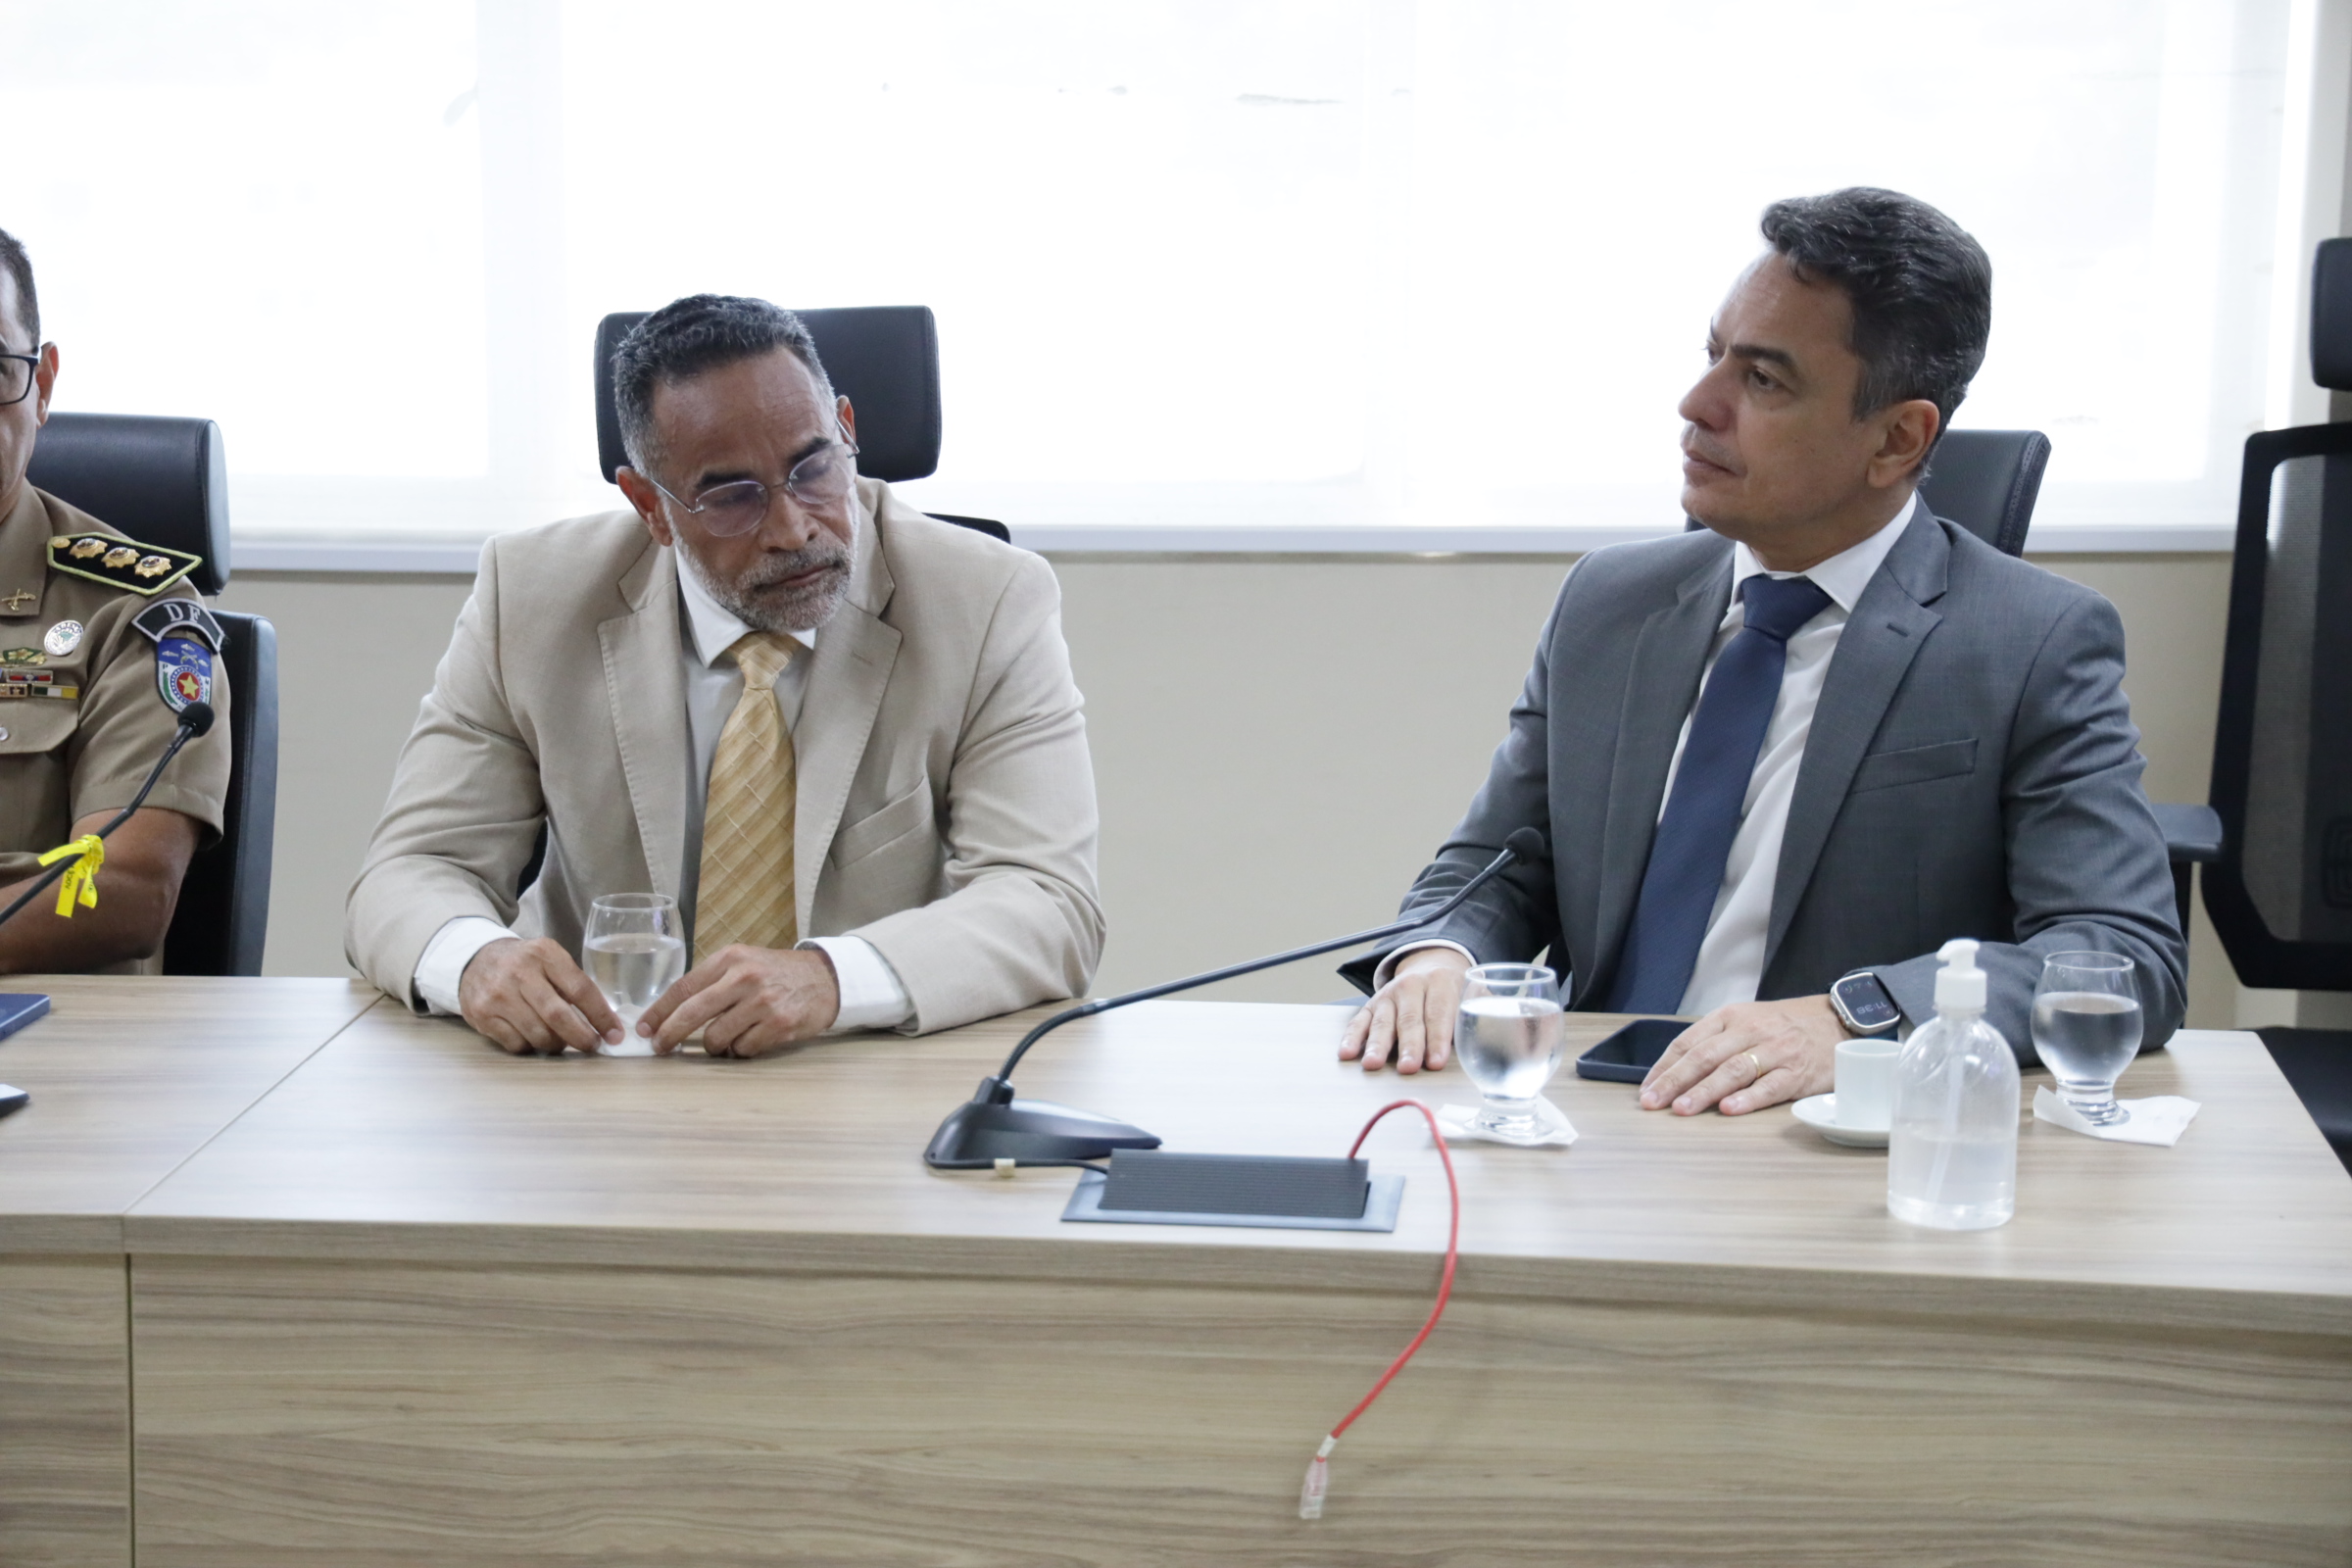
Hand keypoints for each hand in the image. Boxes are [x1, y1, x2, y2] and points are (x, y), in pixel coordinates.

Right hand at [458, 936, 622, 1054]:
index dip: (601, 1016)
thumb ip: (572, 983)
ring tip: (562, 1040)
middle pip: (559, 1016)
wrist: (476, 960)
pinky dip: (531, 1047)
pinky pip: (517, 1044)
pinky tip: (534, 1037)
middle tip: (593, 1045)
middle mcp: (519, 973)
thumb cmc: (524, 964)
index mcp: (544, 954)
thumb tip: (604, 1022)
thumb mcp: (549, 959)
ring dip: (557, 1044)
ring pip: (538, 1035)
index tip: (615, 1034)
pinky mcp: (482, 1015)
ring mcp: (498, 995)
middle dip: (582, 1037)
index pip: (581, 990)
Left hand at [637, 944, 839, 1057]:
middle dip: (669, 1034)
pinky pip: (741, 1050)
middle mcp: (745, 978)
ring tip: (725, 1038)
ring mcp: (763, 1003)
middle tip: (659, 1047)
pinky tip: (749, 1039)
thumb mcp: (744, 963)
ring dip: (714, 1045)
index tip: (644, 1028)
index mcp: (730, 958)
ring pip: (716, 1038)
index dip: (659, 1011)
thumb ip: (713, 981)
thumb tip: (671, 1013)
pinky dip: (739, 1050)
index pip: (683, 987)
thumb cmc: (777, 974)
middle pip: (692, 1013)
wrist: (825, 979)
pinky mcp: (779, 1025)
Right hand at [1339, 947, 1471, 1073]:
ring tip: (1372, 1064)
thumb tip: (1505, 1038)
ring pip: (1383, 1022)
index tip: (1436, 1062)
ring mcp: (1389, 995)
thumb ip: (1483, 1017)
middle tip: (1408, 1068)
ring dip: (1377, 1045)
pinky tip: (1346, 1053)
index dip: (1437, 1039)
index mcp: (1441, 981)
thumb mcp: (1475, 996)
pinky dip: (1352, 1037)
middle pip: (1410, 1019)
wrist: (1432, 965)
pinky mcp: (1372, 1004)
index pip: (1439, 1013)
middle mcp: (1412, 985)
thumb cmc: (1456, 992)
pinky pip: (1360, 1021)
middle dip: (1409, 1045)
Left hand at [1637, 994, 1844, 1114]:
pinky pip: (1769, 1086)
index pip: (1688, 1042)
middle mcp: (1750, 1031)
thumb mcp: (1747, 1021)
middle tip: (1653, 1103)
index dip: (1664, 1067)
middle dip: (1674, 1081)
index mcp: (1731, 1016)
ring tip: (1682, 1109)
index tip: (1647, 1089)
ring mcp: (1775, 1051)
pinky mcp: (1798, 1072)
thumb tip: (1675, 1072)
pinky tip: (1728, 1110)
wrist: (1838, 1020)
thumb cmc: (1785, 1025)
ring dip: (1704, 1091)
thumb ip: (1715, 1041)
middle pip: (1705, 1056)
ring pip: (1733, 1071)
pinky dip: (1747, 1099)